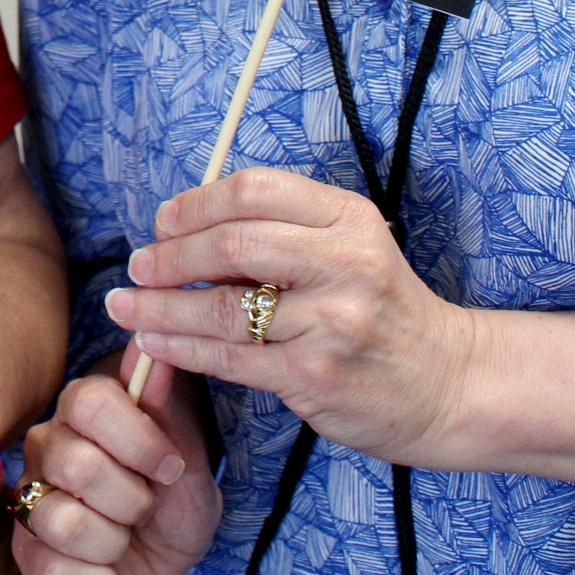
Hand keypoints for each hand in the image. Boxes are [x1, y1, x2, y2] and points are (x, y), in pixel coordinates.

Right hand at [11, 354, 217, 574]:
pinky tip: (106, 567)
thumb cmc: (173, 507)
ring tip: (122, 537)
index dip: (138, 439)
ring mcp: (30, 497)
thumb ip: (166, 409)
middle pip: (80, 466)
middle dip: (133, 500)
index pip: (91, 401)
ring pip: (67, 522)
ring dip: (114, 541)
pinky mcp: (26, 550)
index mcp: (83, 411)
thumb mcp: (188, 463)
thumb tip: (149, 345)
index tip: (171, 467)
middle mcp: (48, 446)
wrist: (165, 565)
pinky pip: (56, 568)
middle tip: (144, 507)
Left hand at [108, 169, 479, 468]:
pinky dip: (180, 349)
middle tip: (138, 266)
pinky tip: (153, 344)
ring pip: (219, 306)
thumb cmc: (383, 311)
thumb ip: (283, 232)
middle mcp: (344, 262)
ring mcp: (331, 320)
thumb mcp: (350, 249)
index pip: (256, 190)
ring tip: (125, 307)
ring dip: (158, 307)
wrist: (449, 383)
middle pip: (232, 241)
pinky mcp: (314, 373)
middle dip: (171, 254)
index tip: (163, 221)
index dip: (197, 202)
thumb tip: (186, 227)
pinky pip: (228, 357)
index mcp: (349, 217)